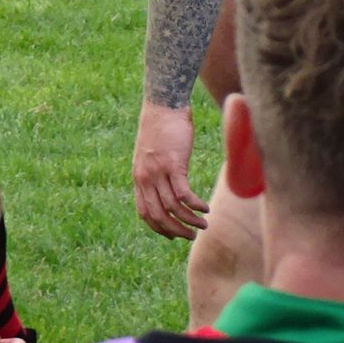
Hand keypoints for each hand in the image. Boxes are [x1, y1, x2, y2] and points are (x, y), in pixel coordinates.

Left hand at [133, 101, 207, 239]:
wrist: (163, 106)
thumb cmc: (160, 129)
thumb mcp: (150, 155)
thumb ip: (155, 173)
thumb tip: (167, 188)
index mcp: (138, 178)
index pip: (144, 212)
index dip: (158, 228)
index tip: (172, 235)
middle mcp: (145, 178)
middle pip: (158, 215)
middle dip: (175, 230)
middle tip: (190, 236)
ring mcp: (158, 172)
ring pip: (172, 207)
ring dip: (189, 221)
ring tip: (203, 224)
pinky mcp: (173, 164)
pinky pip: (183, 194)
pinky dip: (195, 205)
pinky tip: (204, 209)